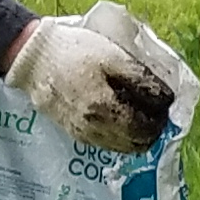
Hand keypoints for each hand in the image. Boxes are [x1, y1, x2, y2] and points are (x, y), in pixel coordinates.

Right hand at [4, 15, 173, 151]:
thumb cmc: (75, 51)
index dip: (160, 119)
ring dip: (135, 135)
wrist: (33, 58)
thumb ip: (142, 79)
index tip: (163, 104)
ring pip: (121, 147)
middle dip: (151, 129)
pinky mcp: (73, 132)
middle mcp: (94, 128)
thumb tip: (166, 99)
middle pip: (136, 144)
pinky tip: (118, 116)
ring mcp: (82, 133)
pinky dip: (119, 135)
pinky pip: (105, 143)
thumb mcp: (114, 57)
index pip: (146, 129)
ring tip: (137, 112)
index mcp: (106, 109)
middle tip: (154, 110)